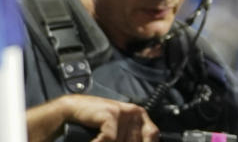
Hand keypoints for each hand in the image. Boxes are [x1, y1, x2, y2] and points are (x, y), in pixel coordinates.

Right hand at [42, 94, 158, 141]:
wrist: (75, 109)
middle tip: (108, 139)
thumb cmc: (96, 123)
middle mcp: (136, 113)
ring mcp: (125, 113)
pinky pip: (110, 138)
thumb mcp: (117, 131)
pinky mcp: (113, 114)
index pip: (152, 135)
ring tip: (101, 140)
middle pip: (135, 141)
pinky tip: (93, 140)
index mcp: (140, 117)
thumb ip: (129, 137)